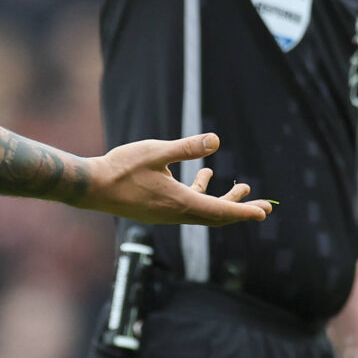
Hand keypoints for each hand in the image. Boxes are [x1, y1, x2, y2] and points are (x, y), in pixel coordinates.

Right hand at [80, 133, 273, 225]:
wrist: (92, 187)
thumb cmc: (121, 168)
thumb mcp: (156, 152)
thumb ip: (186, 148)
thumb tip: (216, 140)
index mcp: (180, 202)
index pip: (220, 211)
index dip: (244, 212)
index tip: (263, 212)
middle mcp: (177, 213)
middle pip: (217, 216)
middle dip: (241, 211)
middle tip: (264, 208)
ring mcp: (167, 213)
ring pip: (204, 212)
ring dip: (223, 201)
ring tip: (241, 186)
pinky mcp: (159, 209)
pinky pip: (189, 206)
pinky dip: (201, 193)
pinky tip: (204, 173)